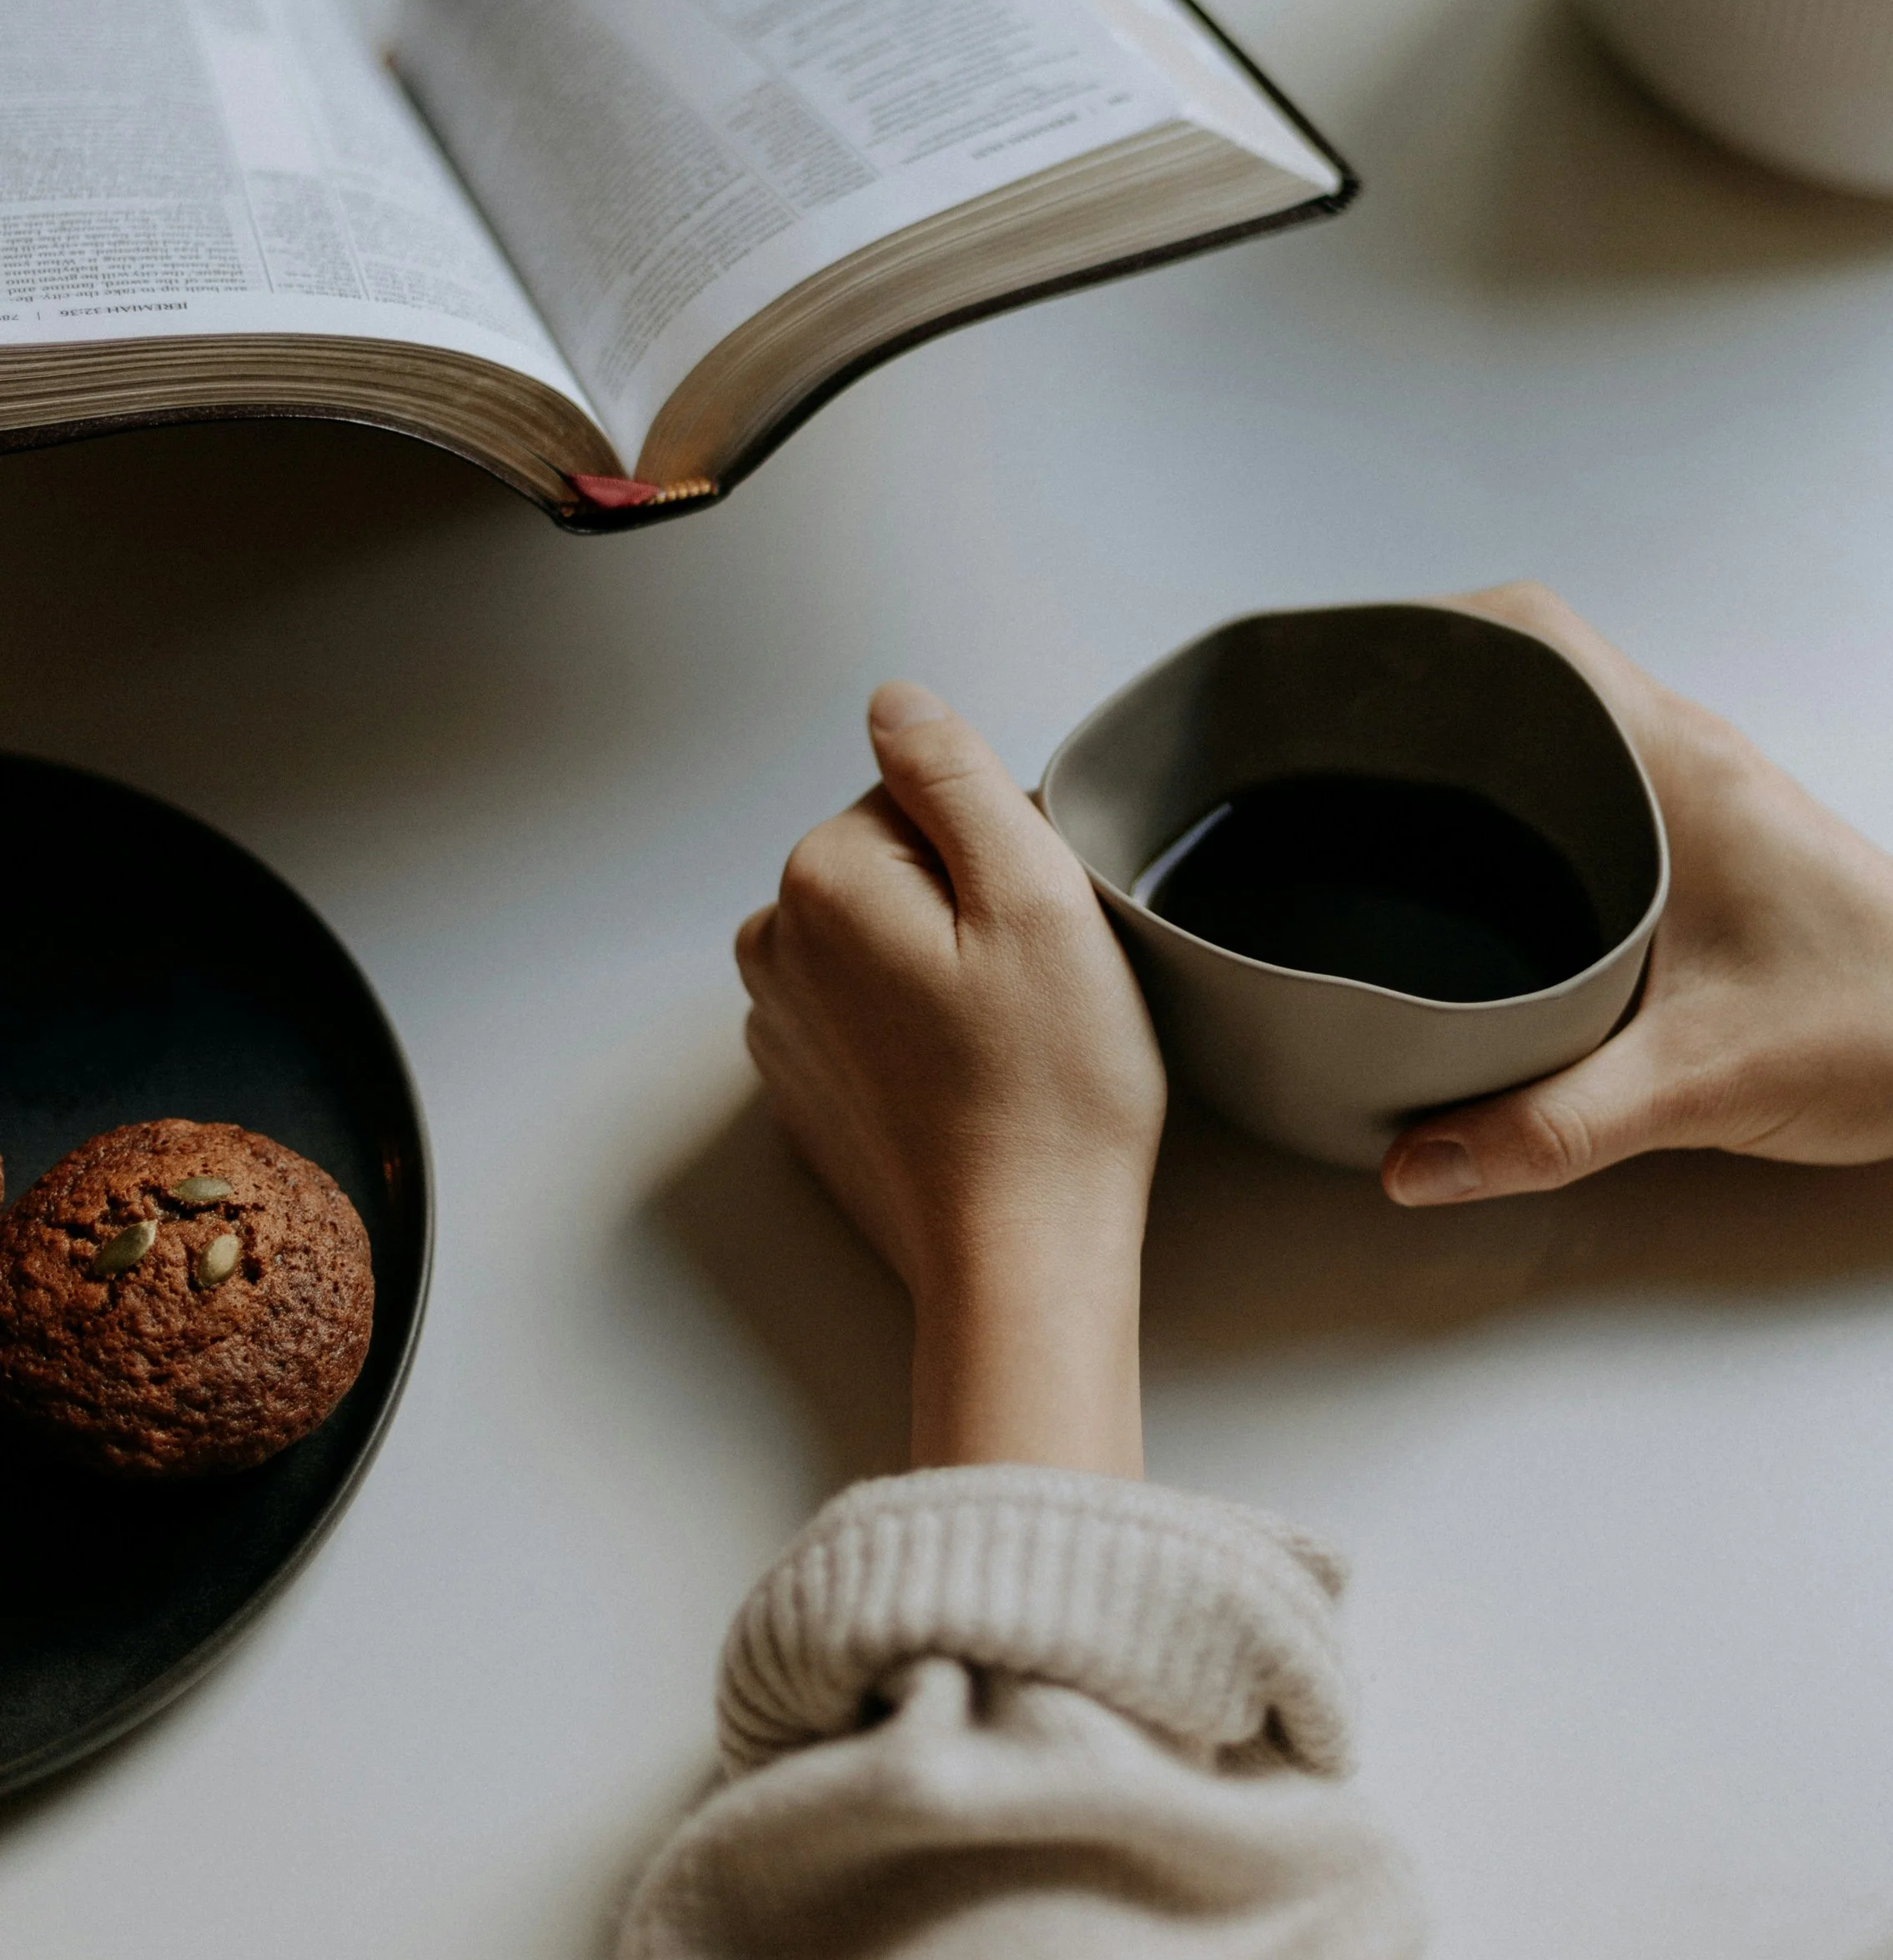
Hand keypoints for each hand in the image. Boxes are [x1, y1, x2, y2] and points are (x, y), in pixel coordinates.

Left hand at [736, 684, 1167, 1473]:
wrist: (1023, 1257)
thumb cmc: (1050, 1088)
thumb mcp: (1033, 892)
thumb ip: (954, 773)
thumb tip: (894, 702)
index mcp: (821, 878)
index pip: (923, 796)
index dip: (1002, 850)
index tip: (1036, 927)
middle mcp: (775, 947)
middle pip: (897, 864)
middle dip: (968, 905)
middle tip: (1032, 989)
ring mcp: (781, 1027)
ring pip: (886, 939)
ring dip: (944, 968)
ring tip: (1006, 1042)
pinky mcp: (808, 1093)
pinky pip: (871, 1015)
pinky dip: (921, 1032)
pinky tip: (975, 1082)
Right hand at [1383, 583, 1892, 1206]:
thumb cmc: (1888, 1028)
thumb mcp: (1703, 1084)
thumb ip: (1553, 1124)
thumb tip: (1416, 1161)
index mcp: (1672, 765)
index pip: (1529, 630)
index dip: (1424, 629)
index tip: (1338, 669)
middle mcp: (1681, 756)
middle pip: (1521, 664)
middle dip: (1416, 688)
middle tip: (1319, 743)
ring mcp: (1696, 794)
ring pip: (1555, 725)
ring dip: (1468, 743)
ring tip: (1365, 799)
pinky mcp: (1706, 842)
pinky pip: (1587, 783)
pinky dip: (1519, 799)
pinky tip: (1471, 877)